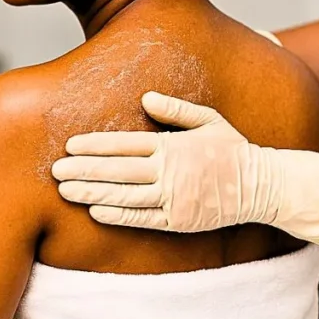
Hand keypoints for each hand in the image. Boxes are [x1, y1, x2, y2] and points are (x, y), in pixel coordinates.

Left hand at [51, 91, 318, 243]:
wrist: (264, 186)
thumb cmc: (233, 149)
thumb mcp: (208, 119)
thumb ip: (175, 109)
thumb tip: (145, 96)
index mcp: (173, 146)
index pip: (125, 144)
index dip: (96, 145)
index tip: (70, 145)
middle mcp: (170, 172)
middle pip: (118, 171)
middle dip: (84, 170)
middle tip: (55, 170)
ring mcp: (174, 198)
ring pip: (125, 196)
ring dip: (92, 193)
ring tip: (66, 190)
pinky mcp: (179, 221)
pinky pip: (142, 219)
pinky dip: (118, 215)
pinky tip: (95, 210)